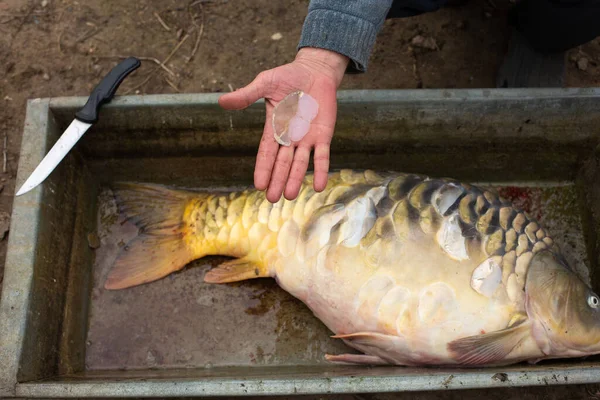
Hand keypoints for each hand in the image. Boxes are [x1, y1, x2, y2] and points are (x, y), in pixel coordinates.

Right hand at [219, 48, 348, 202]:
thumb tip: (221, 102)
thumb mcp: (265, 83)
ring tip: (289, 196)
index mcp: (274, 128)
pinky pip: (322, 156)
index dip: (263, 168)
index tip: (258, 184)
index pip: (267, 152)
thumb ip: (246, 95)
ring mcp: (307, 138)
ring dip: (295, 179)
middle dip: (277, 180)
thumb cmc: (289, 77)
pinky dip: (321, 170)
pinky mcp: (324, 135)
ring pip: (300, 163)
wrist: (315, 71)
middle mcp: (290, 138)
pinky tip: (319, 186)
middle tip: (272, 199)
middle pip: (282, 163)